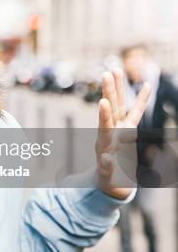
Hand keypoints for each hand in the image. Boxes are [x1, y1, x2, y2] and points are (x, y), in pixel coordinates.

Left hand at [95, 69, 151, 198]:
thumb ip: (106, 167)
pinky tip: (147, 85)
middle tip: (107, 73)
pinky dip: (142, 100)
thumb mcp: (107, 176)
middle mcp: (112, 132)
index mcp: (106, 143)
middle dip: (109, 91)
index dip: (104, 115)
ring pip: (120, 105)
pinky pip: (137, 112)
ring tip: (115, 70)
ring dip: (118, 88)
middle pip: (111, 109)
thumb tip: (106, 159)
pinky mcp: (129, 131)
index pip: (104, 126)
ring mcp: (120, 129)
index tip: (103, 101)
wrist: (110, 182)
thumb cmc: (109, 179)